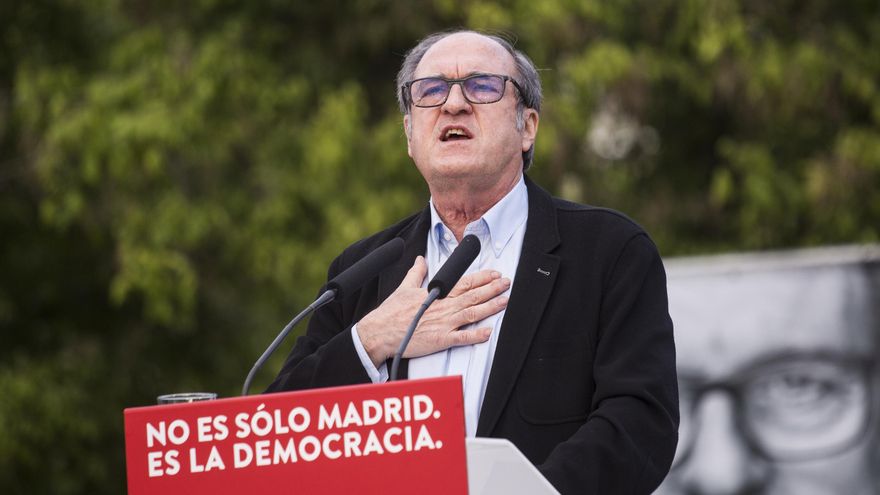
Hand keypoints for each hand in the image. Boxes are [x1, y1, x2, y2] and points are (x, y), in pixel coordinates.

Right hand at [356, 256, 510, 366]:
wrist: (380, 332)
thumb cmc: (391, 312)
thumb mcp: (404, 287)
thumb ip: (416, 273)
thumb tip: (420, 259)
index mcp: (437, 294)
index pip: (464, 282)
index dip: (482, 277)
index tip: (495, 273)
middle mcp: (444, 307)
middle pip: (473, 295)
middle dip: (492, 288)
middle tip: (507, 283)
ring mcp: (444, 324)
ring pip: (473, 313)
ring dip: (491, 306)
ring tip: (505, 301)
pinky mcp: (441, 340)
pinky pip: (462, 338)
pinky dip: (476, 335)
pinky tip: (488, 332)